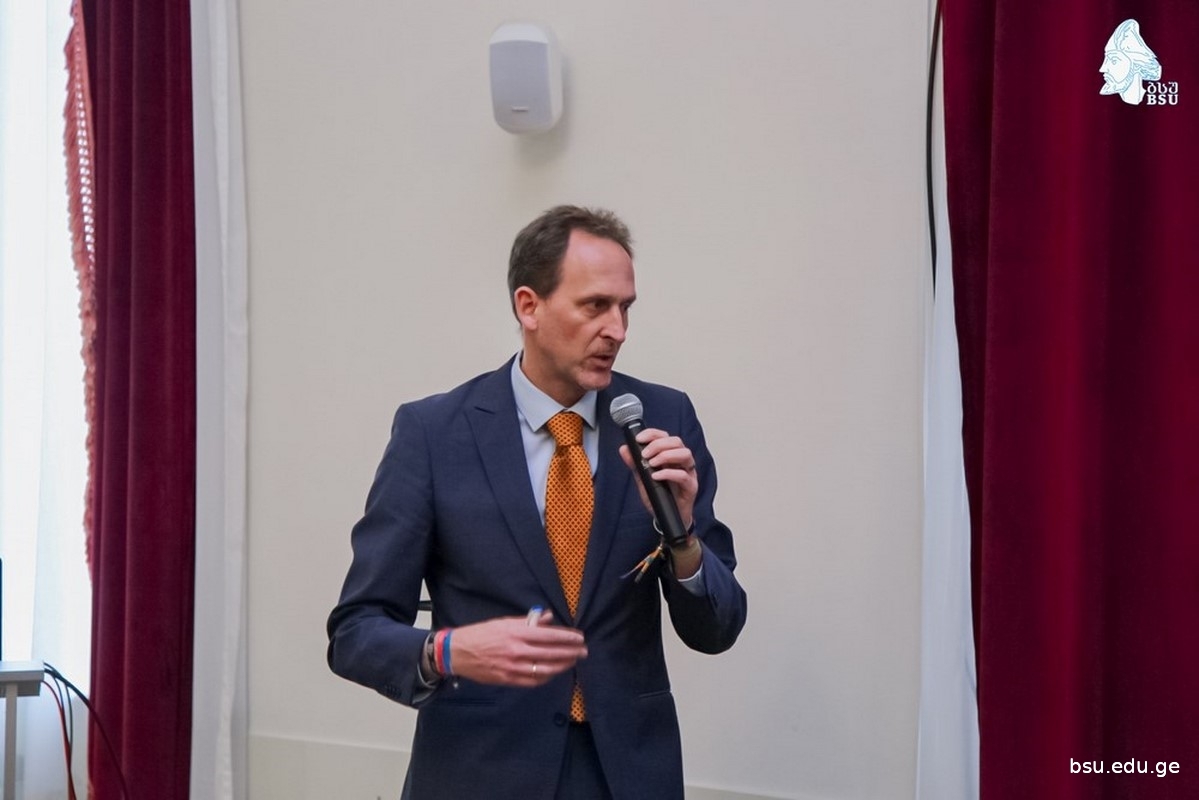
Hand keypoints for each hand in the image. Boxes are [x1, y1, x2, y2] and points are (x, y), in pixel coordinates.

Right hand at [449, 611, 586, 686]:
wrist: (458, 653)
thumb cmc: (481, 634)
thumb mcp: (504, 622)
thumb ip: (527, 622)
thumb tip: (548, 618)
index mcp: (516, 633)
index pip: (549, 635)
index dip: (567, 637)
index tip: (579, 637)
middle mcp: (517, 650)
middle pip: (551, 653)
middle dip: (571, 652)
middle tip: (584, 651)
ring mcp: (513, 667)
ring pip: (545, 669)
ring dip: (562, 666)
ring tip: (573, 662)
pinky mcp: (508, 679)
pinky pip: (533, 680)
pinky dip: (546, 677)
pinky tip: (554, 672)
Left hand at [618, 427, 698, 529]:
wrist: (666, 518)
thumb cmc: (659, 496)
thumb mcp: (643, 478)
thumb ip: (635, 463)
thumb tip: (624, 449)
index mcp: (671, 456)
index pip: (665, 436)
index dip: (652, 434)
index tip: (638, 439)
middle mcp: (682, 462)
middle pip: (676, 442)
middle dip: (658, 444)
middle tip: (644, 454)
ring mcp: (688, 473)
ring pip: (685, 454)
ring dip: (666, 455)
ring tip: (651, 464)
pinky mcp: (691, 487)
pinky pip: (683, 475)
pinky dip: (668, 473)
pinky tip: (656, 476)